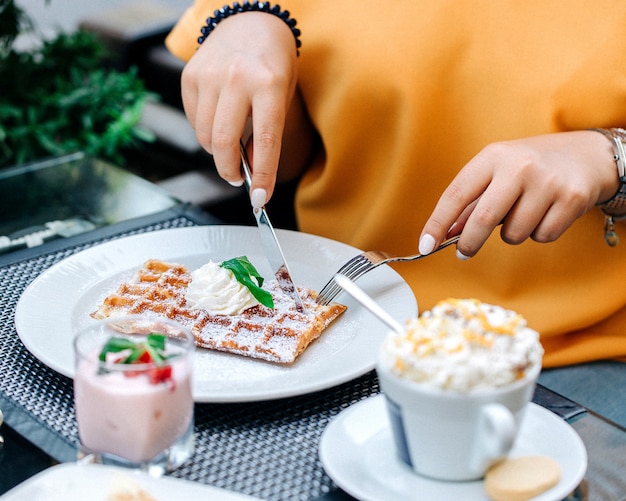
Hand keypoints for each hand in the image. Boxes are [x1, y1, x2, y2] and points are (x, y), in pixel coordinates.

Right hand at [181, 12, 297, 205]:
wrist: (248, 21)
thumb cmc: (271, 62)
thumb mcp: (282, 96)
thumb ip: (268, 133)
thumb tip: (250, 169)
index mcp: (269, 84)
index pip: (266, 142)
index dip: (262, 176)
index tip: (260, 198)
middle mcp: (236, 78)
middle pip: (224, 143)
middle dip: (229, 171)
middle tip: (236, 178)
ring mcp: (209, 76)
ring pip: (206, 136)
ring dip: (218, 151)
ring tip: (231, 142)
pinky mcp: (190, 76)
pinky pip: (193, 121)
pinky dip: (205, 132)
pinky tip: (219, 119)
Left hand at [419, 131, 618, 257]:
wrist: (587, 155)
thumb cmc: (530, 167)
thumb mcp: (496, 173)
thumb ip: (471, 202)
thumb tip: (444, 234)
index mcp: (493, 157)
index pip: (456, 194)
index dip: (437, 224)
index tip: (424, 246)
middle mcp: (519, 166)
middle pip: (483, 219)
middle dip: (469, 243)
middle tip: (463, 252)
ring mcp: (547, 182)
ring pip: (513, 233)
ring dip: (512, 234)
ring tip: (523, 213)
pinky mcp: (571, 199)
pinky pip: (542, 236)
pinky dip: (539, 233)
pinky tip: (546, 213)